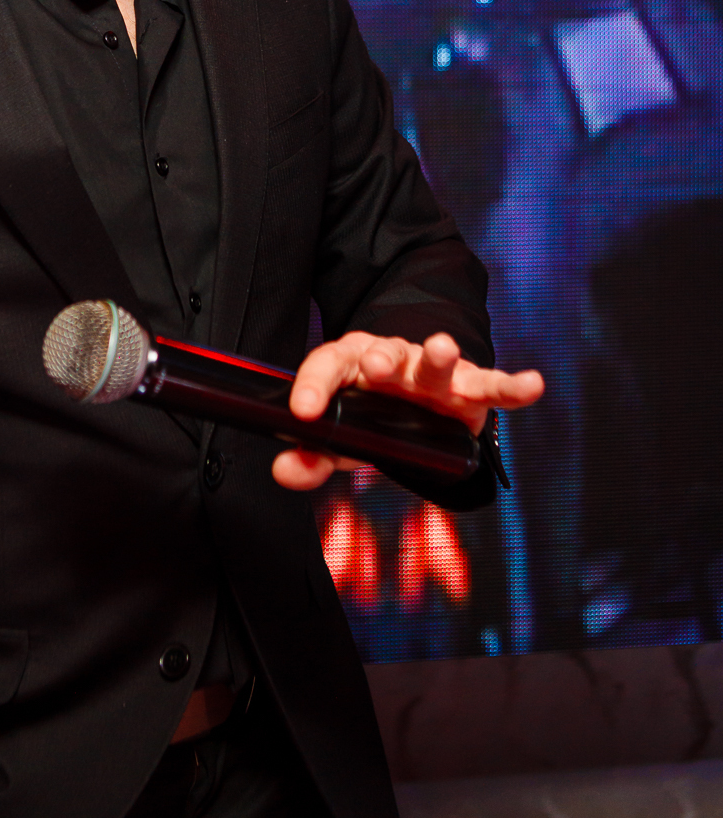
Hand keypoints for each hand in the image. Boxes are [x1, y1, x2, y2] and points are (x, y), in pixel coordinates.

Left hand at [272, 330, 543, 492]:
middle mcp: (394, 361)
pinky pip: (493, 385)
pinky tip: (533, 385)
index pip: (328, 366)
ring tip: (443, 347)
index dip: (314, 385)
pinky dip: (513, 386)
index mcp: (353, 365)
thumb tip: (285, 470)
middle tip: (374, 362)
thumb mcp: (340, 438)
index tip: (303, 410)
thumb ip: (311, 455)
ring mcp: (435, 373)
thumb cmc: (372, 415)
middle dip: (380, 357)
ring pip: (436, 361)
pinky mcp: (472, 390)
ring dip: (441, 355)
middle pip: (385, 354)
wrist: (418, 400)